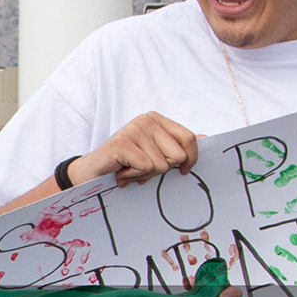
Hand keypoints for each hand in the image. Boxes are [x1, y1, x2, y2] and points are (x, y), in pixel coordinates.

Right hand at [68, 112, 198, 190]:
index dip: (191, 159)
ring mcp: (134, 130)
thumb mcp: (154, 152)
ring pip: (161, 165)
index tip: (183, 171)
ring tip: (130, 171)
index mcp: (157, 120)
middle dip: (162, 169)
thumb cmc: (124, 164)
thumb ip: (178, 144)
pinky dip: (133, 176)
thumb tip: (206, 138)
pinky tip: (122, 173)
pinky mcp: (122, 144)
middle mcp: (147, 120)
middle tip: (142, 168)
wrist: (90, 173)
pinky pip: (145, 167)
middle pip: (177, 155)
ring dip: (144, 175)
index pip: (189, 138)